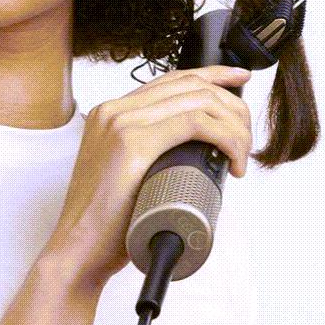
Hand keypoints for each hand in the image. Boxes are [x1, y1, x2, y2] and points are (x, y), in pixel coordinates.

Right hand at [43, 65, 252, 292]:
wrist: (78, 249)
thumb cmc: (106, 222)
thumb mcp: (127, 174)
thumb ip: (150, 152)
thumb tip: (197, 152)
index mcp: (111, 113)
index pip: (172, 79)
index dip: (213, 75)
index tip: (240, 81)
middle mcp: (114, 110)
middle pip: (191, 85)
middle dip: (232, 106)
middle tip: (246, 137)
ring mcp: (121, 123)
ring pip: (198, 101)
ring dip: (234, 125)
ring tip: (241, 154)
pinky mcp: (132, 144)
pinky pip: (195, 123)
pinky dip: (225, 137)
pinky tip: (233, 158)